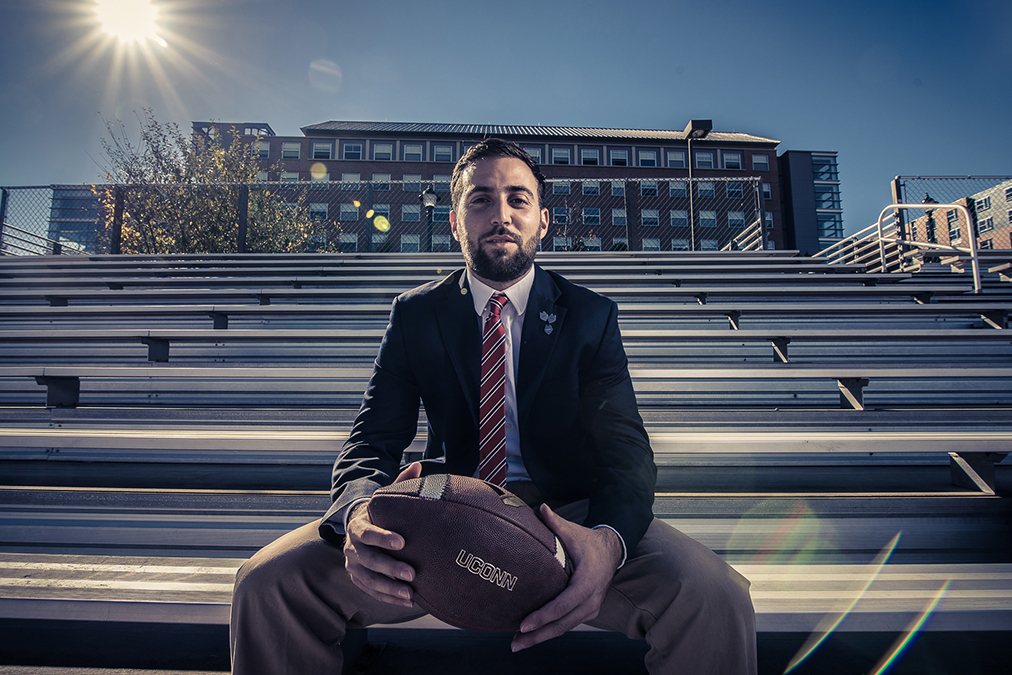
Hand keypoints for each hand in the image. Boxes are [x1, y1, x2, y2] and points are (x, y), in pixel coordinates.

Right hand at [343, 462, 422, 607]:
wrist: (357, 528)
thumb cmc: (378, 513)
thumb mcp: (385, 498)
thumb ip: (400, 483)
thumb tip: (418, 465)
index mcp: (358, 526)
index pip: (367, 532)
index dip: (383, 537)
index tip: (403, 542)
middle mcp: (351, 547)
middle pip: (368, 559)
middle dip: (390, 567)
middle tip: (412, 573)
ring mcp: (353, 565)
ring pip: (369, 579)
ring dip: (389, 588)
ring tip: (410, 593)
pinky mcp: (357, 578)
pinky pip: (370, 591)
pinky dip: (387, 597)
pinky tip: (406, 601)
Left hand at [511, 503, 621, 651]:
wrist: (612, 552)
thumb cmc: (588, 542)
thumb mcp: (574, 532)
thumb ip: (556, 523)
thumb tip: (541, 508)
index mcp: (586, 583)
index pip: (562, 605)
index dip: (543, 616)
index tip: (524, 624)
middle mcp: (590, 601)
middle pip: (562, 624)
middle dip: (537, 636)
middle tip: (514, 644)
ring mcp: (591, 609)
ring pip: (564, 628)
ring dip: (542, 637)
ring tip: (518, 644)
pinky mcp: (588, 612)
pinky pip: (568, 624)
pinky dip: (551, 631)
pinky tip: (533, 636)